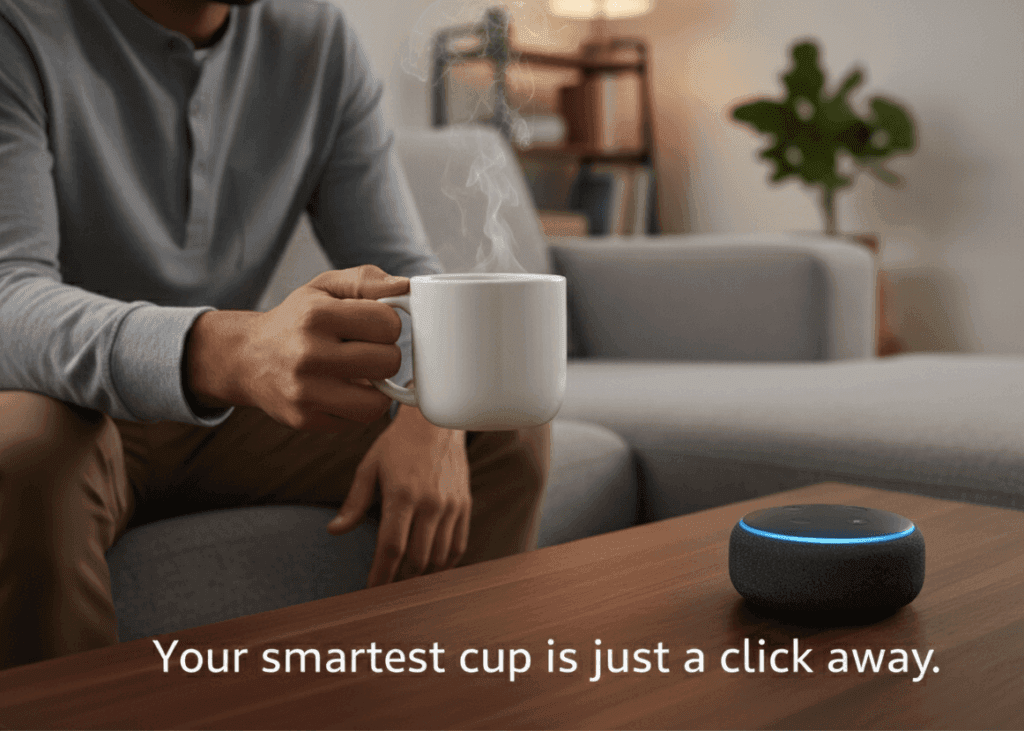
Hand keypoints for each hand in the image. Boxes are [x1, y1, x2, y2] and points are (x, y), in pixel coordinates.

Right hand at [185, 265, 407, 429]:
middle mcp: (308, 354)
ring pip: (379, 401)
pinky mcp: (305, 419)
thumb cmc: (298, 319)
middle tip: (366, 350)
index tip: (371, 325)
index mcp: (316, 315)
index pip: (389, 323)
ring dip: (379, 387)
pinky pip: (359, 420)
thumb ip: (367, 280)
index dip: (387, 323)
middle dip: (385, 354)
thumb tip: (407, 286)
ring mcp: (305, 392)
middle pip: (389, 361)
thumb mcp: (325, 288)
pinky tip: (344, 391)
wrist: (248, 357)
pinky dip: (360, 406)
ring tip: (362, 374)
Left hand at [327, 404, 470, 586]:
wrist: (436, 422)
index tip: (371, 591)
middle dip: (400, 579)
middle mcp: (430, 503)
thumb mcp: (369, 467)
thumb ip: (354, 502)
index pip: (392, 547)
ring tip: (406, 579)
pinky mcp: (464, 505)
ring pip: (439, 557)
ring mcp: (451, 506)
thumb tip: (335, 531)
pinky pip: (458, 545)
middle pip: (417, 558)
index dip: (381, 575)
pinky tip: (431, 567)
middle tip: (387, 588)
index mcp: (402, 495)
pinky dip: (445, 563)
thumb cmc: (398, 444)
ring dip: (422, 574)